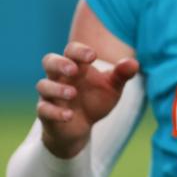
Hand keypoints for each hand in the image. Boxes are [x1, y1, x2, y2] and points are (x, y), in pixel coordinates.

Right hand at [36, 41, 138, 158]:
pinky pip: (43, 110)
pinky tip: (69, 115)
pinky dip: (55, 112)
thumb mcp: (113, 86)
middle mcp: (60, 77)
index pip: (71, 50)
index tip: (93, 56)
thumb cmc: (96, 99)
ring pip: (43, 85)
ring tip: (73, 93)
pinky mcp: (46, 113)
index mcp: (76, 65)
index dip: (80, 50)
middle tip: (74, 70)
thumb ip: (122, 74)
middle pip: (49, 61)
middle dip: (60, 63)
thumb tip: (133, 63)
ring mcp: (50, 95)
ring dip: (57, 89)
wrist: (82, 127)